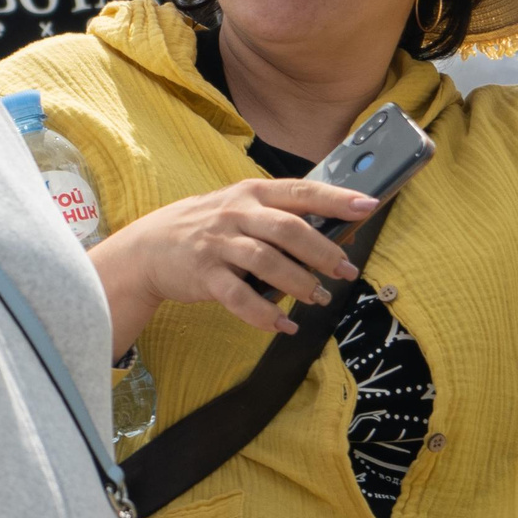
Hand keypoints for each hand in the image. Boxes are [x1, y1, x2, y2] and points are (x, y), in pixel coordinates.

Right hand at [92, 178, 378, 349]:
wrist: (149, 247)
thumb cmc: (208, 226)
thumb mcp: (242, 209)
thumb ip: (282, 216)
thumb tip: (339, 231)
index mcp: (252, 192)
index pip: (301, 192)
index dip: (336, 198)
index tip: (368, 206)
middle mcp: (236, 214)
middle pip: (288, 229)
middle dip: (323, 252)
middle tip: (346, 270)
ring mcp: (219, 245)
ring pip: (267, 263)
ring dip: (299, 284)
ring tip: (319, 298)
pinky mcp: (204, 275)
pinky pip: (240, 298)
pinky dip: (265, 315)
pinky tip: (284, 325)